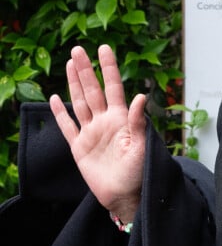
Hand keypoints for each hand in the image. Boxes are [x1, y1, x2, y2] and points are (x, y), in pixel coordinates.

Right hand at [49, 44, 146, 221]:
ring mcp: (91, 133)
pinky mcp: (80, 148)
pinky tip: (55, 98)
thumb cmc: (139, 173)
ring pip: (80, 103)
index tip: (104, 48)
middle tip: (78, 49)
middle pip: (93, 90)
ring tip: (70, 64)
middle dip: (85, 70)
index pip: (113, 88)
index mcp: (121, 119)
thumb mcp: (142, 147)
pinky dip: (60, 113)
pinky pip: (68, 127)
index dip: (108, 68)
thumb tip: (141, 96)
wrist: (125, 197)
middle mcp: (105, 122)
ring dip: (75, 84)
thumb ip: (139, 122)